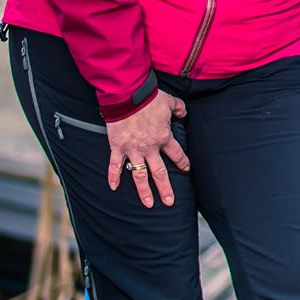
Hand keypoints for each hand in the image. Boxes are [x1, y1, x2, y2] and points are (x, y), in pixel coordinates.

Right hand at [106, 88, 189, 207]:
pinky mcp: (117, 147)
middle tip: (169, 202)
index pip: (176, 154)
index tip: (186, 169)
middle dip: (165, 188)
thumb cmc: (149, 98)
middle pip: (159, 172)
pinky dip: (113, 177)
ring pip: (139, 175)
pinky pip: (114, 166)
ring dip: (144, 191)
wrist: (128, 96)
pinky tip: (113, 188)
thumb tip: (183, 113)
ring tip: (148, 204)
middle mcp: (150, 148)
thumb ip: (179, 108)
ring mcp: (133, 150)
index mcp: (164, 137)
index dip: (182, 162)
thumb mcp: (170, 101)